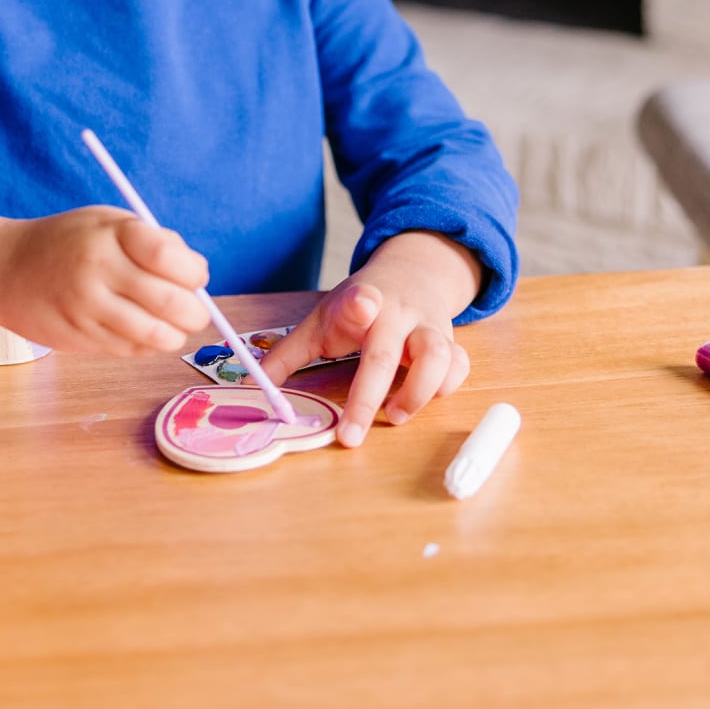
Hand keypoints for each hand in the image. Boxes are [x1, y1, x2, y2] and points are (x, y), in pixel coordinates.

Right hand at [0, 205, 210, 354]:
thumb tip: (197, 274)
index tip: (196, 276)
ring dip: (174, 335)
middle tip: (197, 312)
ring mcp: (87, 308)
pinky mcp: (78, 338)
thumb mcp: (108, 222)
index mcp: (111, 234)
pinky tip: (141, 332)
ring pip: (154, 335)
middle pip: (170, 302)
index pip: (171, 257)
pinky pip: (130, 350)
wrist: (3, 269)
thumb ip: (153, 241)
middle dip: (195, 313)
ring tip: (173, 327)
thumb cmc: (68, 241)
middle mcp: (98, 270)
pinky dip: (146, 346)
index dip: (195, 272)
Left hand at [258, 231, 479, 446]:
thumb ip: (288, 355)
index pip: (358, 300)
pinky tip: (425, 398)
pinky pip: (459, 365)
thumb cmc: (359, 304)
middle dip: (367, 397)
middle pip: (386, 354)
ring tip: (395, 415)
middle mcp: (396, 314)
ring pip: (439, 355)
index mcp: (359, 303)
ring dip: (418, 392)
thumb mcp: (321, 319)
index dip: (359, 305)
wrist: (412, 272)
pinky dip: (446, 386)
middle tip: (350, 436)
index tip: (362, 305)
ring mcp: (427, 327)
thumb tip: (250, 386)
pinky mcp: (451, 341)